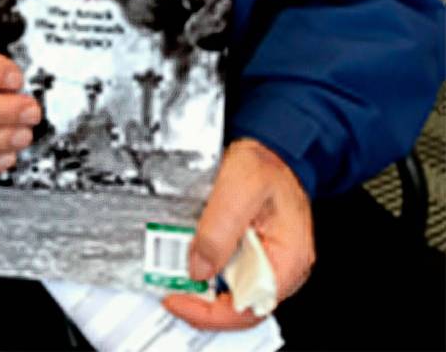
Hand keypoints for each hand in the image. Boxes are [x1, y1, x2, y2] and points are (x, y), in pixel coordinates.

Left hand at [164, 138, 313, 329]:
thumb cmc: (266, 162)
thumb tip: (199, 268)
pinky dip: (204, 264)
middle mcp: (281, 267)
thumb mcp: (240, 187)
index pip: (249, 308)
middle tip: (168, 281)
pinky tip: (189, 253)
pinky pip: (226, 269)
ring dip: (200, 281)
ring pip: (229, 288)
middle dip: (200, 298)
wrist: (271, 145)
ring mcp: (266, 261)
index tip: (177, 298)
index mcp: (288, 258)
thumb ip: (219, 229)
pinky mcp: (251, 251)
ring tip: (173, 266)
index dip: (209, 312)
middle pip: (237, 303)